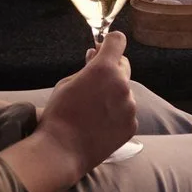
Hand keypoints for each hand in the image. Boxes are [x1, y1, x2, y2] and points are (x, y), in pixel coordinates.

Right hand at [34, 32, 137, 172]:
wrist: (62, 150)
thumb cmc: (59, 114)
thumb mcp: (66, 83)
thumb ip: (86, 68)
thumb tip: (96, 55)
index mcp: (104, 69)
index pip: (117, 41)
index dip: (110, 42)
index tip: (103, 48)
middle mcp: (122, 84)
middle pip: (123, 65)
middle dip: (111, 69)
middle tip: (94, 82)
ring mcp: (129, 106)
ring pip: (124, 91)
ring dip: (113, 94)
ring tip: (93, 110)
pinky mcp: (132, 124)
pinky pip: (126, 112)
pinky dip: (117, 114)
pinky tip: (99, 124)